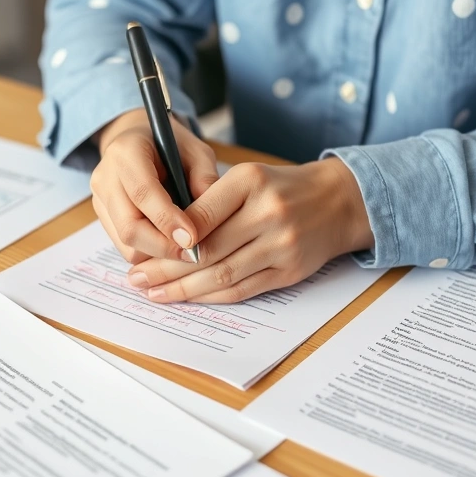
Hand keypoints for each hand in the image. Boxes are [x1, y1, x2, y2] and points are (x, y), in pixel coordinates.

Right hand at [90, 109, 218, 264]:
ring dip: (157, 254)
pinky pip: (125, 247)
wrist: (137, 141)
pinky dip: (149, 254)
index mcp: (126, 152)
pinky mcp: (103, 217)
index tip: (192, 239)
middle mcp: (105, 177)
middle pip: (129, 226)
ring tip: (184, 251)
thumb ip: (204, 178)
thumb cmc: (171, 146)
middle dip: (163, 247)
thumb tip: (212, 218)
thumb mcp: (196, 150)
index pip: (143, 192)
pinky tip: (170, 247)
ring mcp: (99, 200)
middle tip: (193, 255)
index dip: (168, 220)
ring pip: (126, 243)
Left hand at [126, 157, 373, 303]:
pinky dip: (212, 297)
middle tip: (137, 278)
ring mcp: (282, 245)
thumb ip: (210, 202)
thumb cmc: (281, 188)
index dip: (168, 238)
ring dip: (184, 289)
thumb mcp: (247, 178)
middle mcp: (268, 213)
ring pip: (223, 275)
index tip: (140, 251)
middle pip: (207, 250)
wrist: (338, 201)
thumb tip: (165, 236)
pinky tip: (189, 299)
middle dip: (166, 269)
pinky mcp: (290, 272)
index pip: (200, 215)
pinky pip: (243, 290)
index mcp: (251, 182)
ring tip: (155, 293)